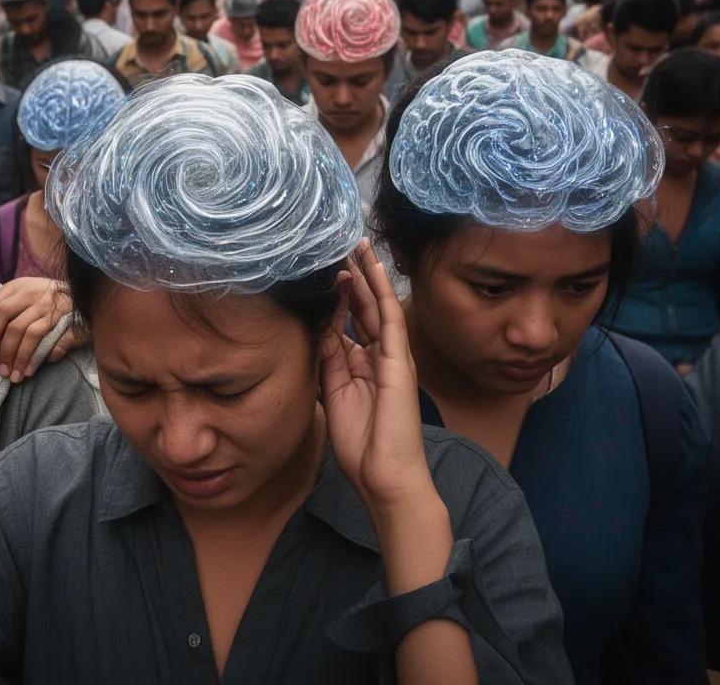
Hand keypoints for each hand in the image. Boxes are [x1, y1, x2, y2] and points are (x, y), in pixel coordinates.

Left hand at [0, 278, 79, 381]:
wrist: (87, 293)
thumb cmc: (47, 298)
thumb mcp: (22, 294)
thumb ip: (1, 306)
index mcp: (25, 287)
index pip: (0, 310)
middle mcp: (41, 295)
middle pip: (15, 326)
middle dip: (5, 351)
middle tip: (1, 370)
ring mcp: (58, 309)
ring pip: (32, 335)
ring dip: (21, 359)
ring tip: (15, 376)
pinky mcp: (73, 323)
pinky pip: (55, 344)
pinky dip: (42, 358)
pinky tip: (32, 369)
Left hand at [320, 239, 432, 511]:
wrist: (384, 476)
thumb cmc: (361, 446)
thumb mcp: (334, 393)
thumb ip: (328, 359)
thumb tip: (320, 326)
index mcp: (362, 365)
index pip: (348, 321)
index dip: (337, 296)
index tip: (324, 271)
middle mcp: (378, 356)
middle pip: (364, 307)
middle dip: (355, 276)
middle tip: (342, 244)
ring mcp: (391, 356)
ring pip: (378, 304)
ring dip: (368, 274)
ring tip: (357, 244)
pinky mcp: (399, 360)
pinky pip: (389, 317)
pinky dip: (382, 290)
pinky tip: (373, 268)